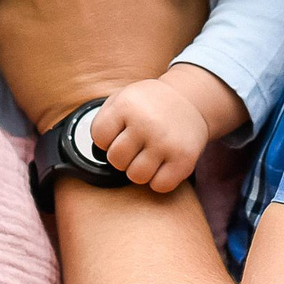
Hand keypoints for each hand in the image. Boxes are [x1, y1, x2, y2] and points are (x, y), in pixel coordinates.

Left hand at [90, 77, 209, 191]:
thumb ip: (104, 121)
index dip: (106, 139)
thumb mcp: (124, 98)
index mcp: (127, 105)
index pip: (99, 137)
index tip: (119, 133)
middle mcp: (146, 123)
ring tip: (148, 155)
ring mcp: (166, 142)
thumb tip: (93, 152)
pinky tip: (162, 164)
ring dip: (140, 170)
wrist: (191, 99)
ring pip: (136, 176)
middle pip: (116, 160)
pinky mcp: (184, 159)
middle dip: (123, 156)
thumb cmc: (150, 104)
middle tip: (135, 146)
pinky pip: (160, 186)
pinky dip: (159, 180)